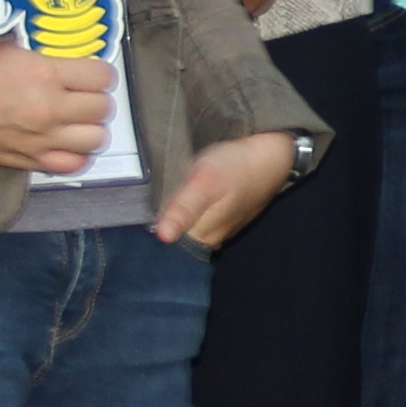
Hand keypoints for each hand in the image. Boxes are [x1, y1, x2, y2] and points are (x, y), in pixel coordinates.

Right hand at [0, 43, 114, 177]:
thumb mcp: (14, 49)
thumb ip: (47, 60)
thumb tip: (70, 63)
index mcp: (45, 74)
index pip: (102, 77)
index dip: (100, 75)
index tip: (92, 76)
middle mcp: (49, 108)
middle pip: (103, 108)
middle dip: (96, 100)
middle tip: (84, 97)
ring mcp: (41, 138)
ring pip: (96, 139)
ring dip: (91, 129)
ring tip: (78, 122)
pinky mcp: (29, 159)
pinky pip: (72, 165)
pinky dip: (76, 155)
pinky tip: (68, 144)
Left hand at [154, 129, 298, 251]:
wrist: (271, 156)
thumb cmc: (236, 167)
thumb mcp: (204, 181)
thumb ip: (183, 209)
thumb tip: (163, 236)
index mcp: (203, 237)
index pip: (165, 249)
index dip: (147, 237)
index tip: (134, 221)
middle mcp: (210, 241)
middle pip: (174, 242)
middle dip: (157, 228)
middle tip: (140, 206)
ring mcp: (217, 231)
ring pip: (184, 232)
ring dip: (170, 220)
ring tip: (157, 200)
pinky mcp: (221, 219)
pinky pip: (195, 224)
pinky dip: (185, 214)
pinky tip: (179, 199)